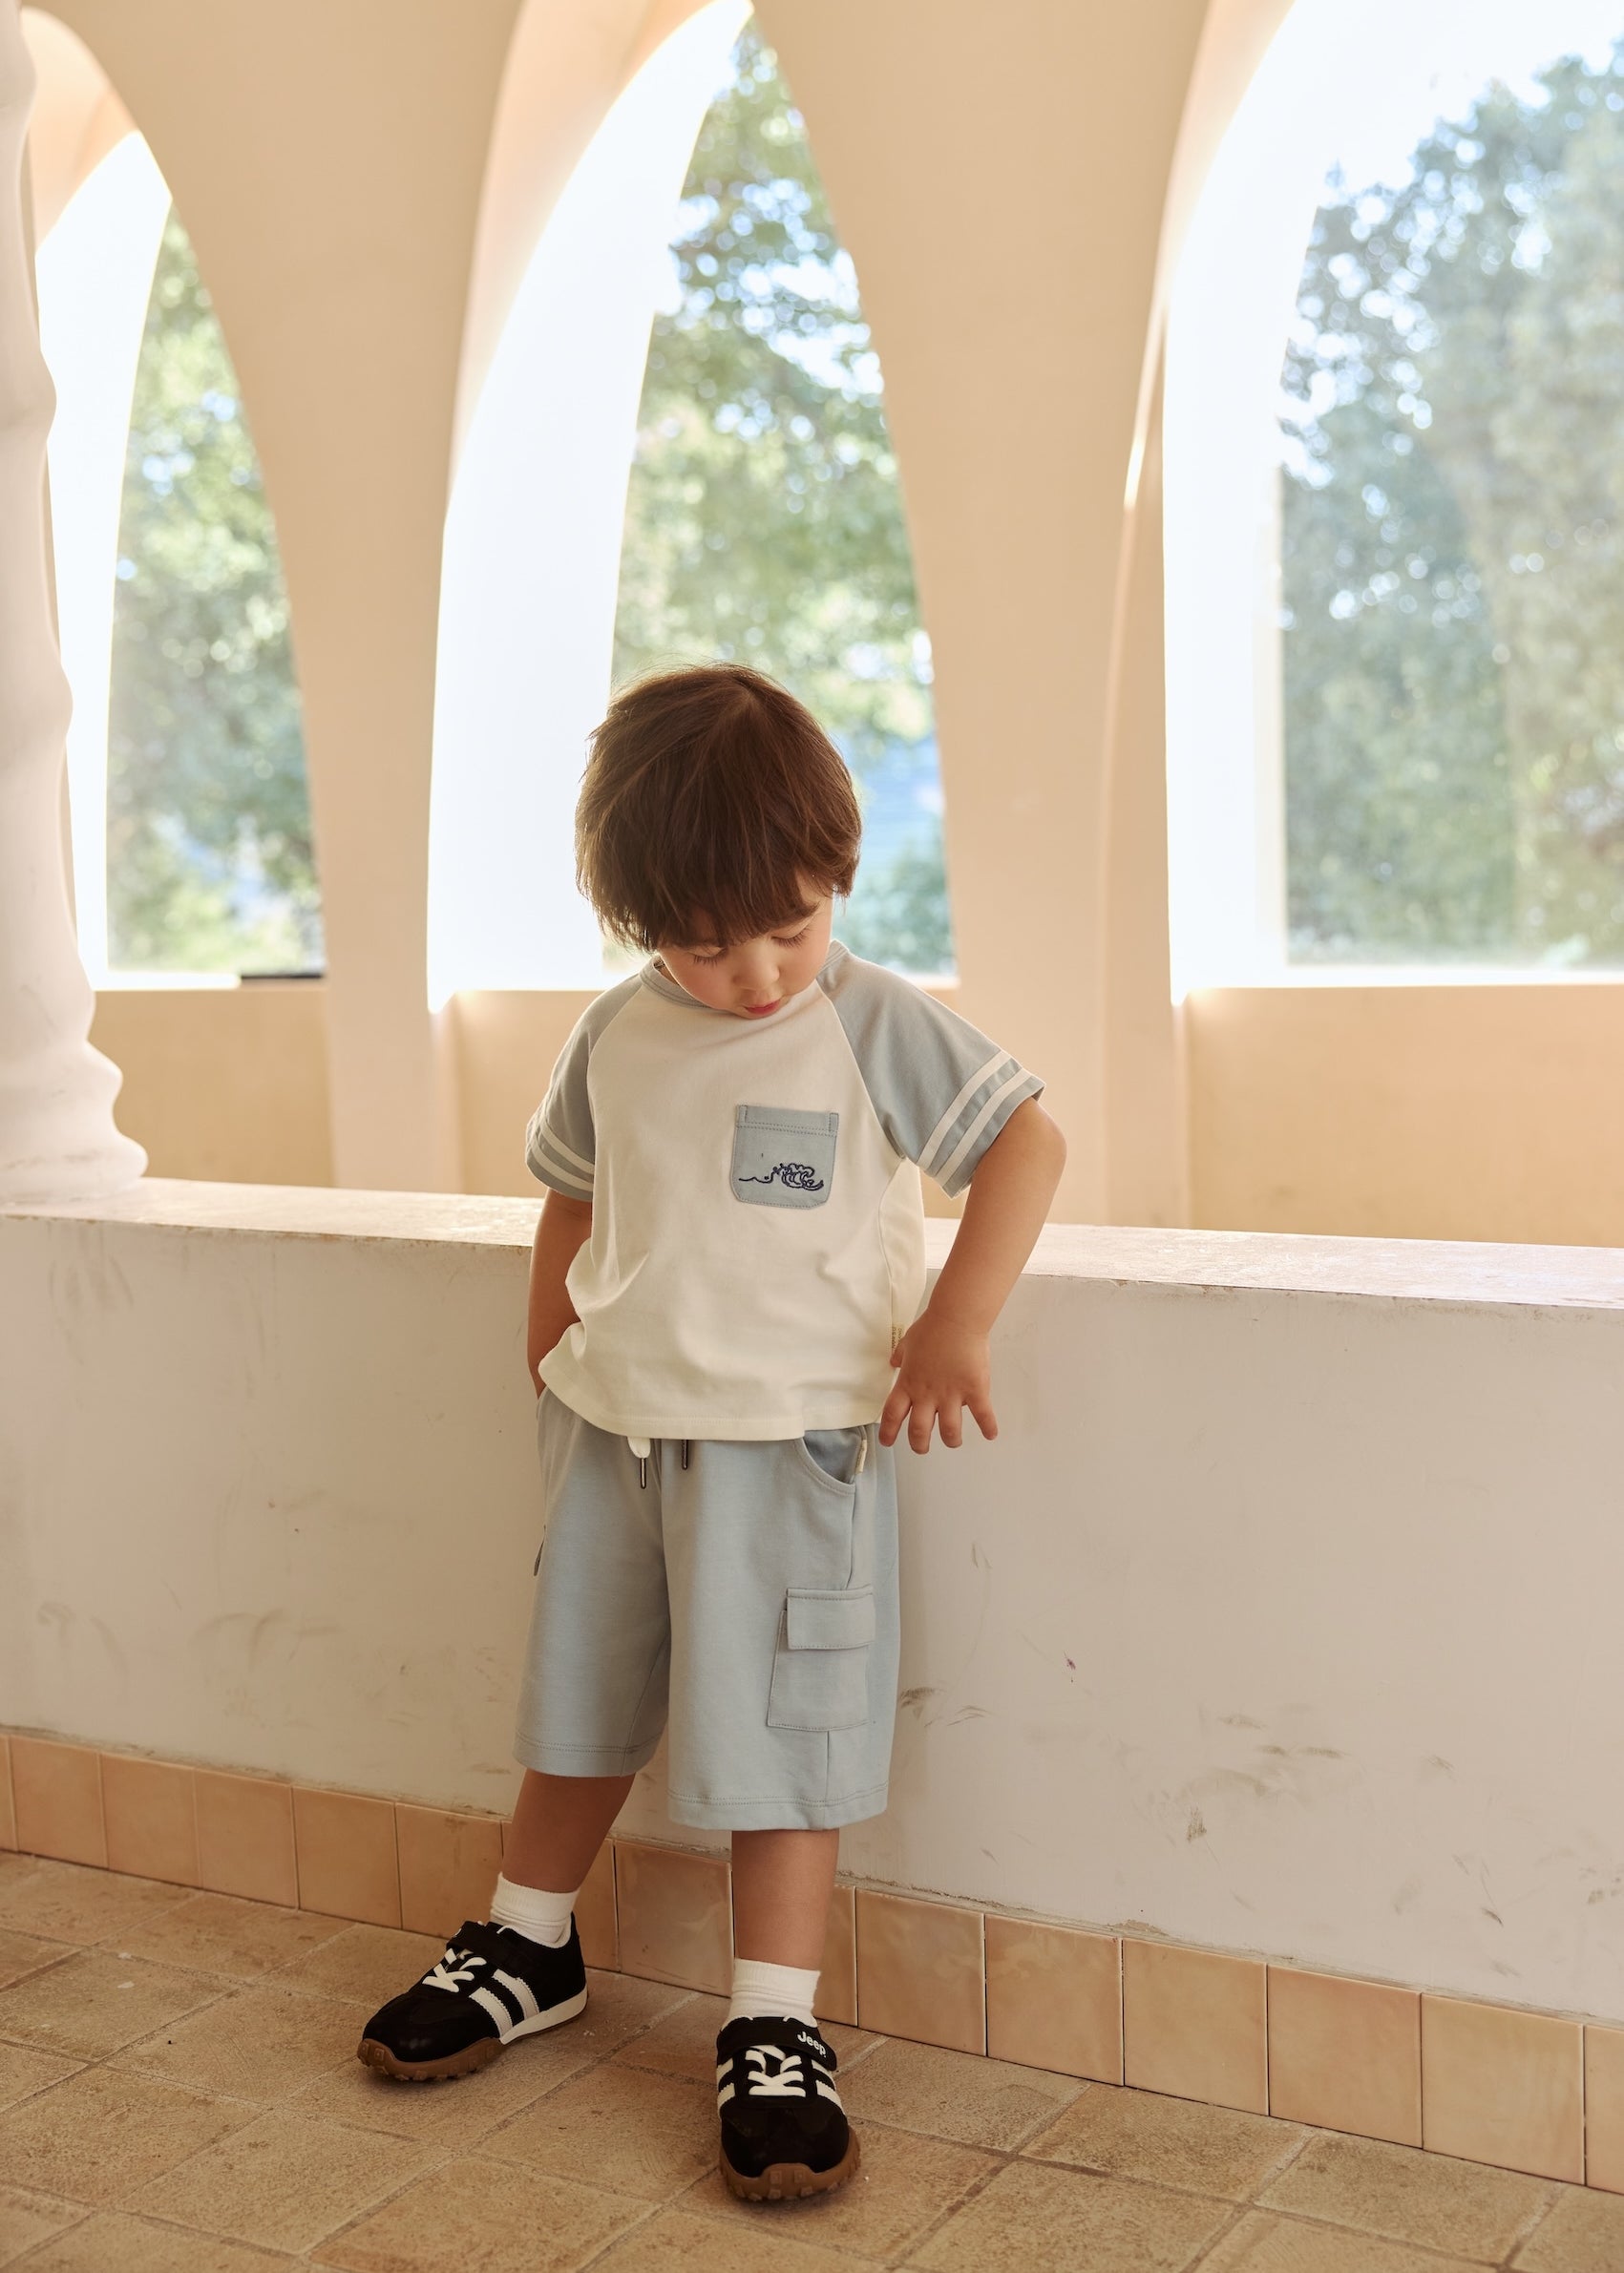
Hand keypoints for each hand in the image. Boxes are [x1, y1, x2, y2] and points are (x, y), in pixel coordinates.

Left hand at [879, 1309, 996, 1452]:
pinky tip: (990, 1434)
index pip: (893, 1414)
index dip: (889, 1432)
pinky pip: (983, 1415)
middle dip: (919, 1445)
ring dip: (951, 1440)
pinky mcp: (975, 1391)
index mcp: (909, 1383)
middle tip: (922, 1447)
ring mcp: (952, 1395)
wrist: (957, 1319)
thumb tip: (894, 1362)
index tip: (888, 1442)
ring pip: (949, 1430)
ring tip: (953, 1440)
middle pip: (919, 1430)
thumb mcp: (908, 1341)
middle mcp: (928, 1394)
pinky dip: (988, 1427)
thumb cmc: (932, 1327)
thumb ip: (900, 1356)